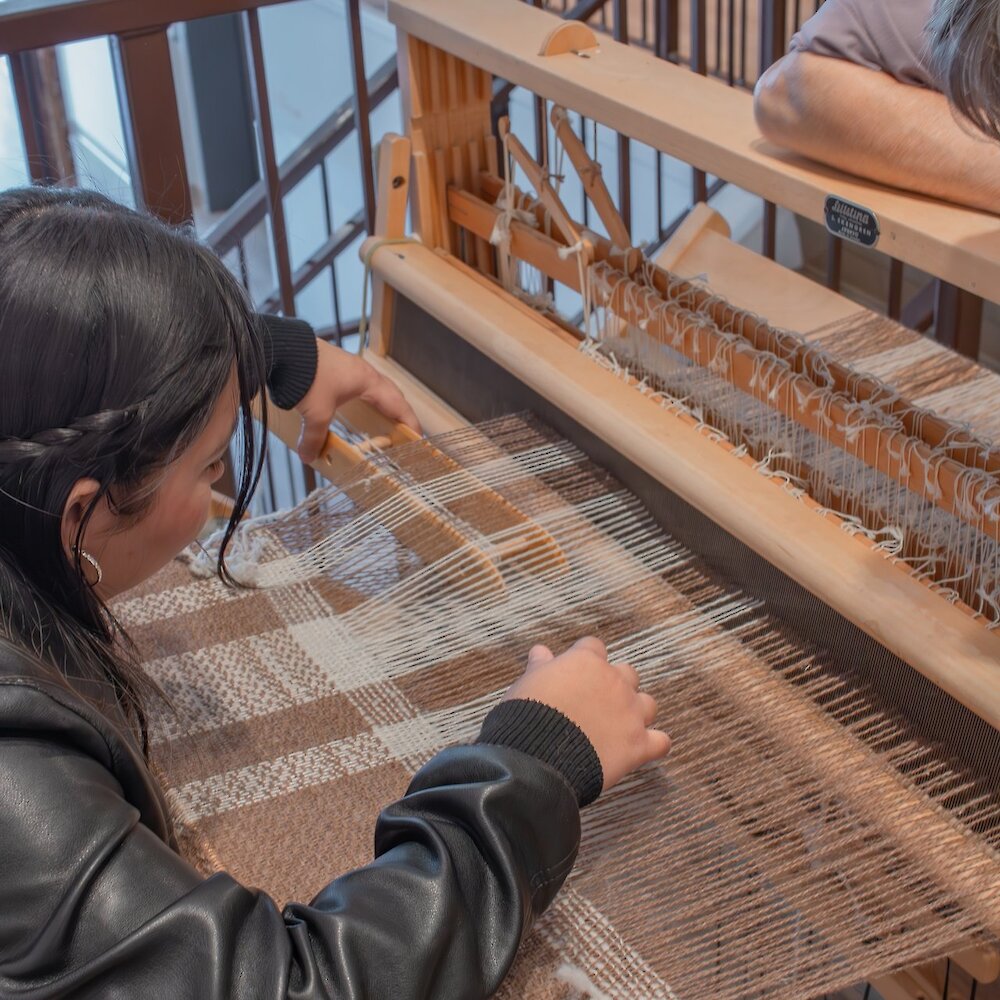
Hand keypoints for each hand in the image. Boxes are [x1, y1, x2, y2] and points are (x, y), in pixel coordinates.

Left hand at [294, 341, 420, 462]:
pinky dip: (364, 399)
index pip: (399, 405)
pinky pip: (358, 386)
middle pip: (391, 395)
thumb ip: (315, 438)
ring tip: (384, 420)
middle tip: (404, 431)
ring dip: (381, 405)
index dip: (410, 422)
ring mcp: (349, 368)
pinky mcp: (335, 367)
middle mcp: (363, 373)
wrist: (284, 349)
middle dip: (400, 413)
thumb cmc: (307, 375)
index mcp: (368, 382)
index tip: (418, 438)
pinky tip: (356, 407)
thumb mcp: (316, 413)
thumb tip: (310, 457)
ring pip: (374, 389)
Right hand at [502, 637, 670, 791]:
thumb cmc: (527, 715)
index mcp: (586, 662)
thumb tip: (540, 651)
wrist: (537, 756)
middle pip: (627, 673)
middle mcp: (614, 682)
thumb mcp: (527, 683)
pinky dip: (654, 744)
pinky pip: (661, 742)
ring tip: (620, 725)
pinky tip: (643, 748)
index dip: (584, 660)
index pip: (593, 647)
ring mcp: (630, 713)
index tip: (575, 673)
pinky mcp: (639, 745)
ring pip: (648, 704)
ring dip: (637, 711)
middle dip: (615, 685)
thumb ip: (539, 666)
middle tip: (596, 703)